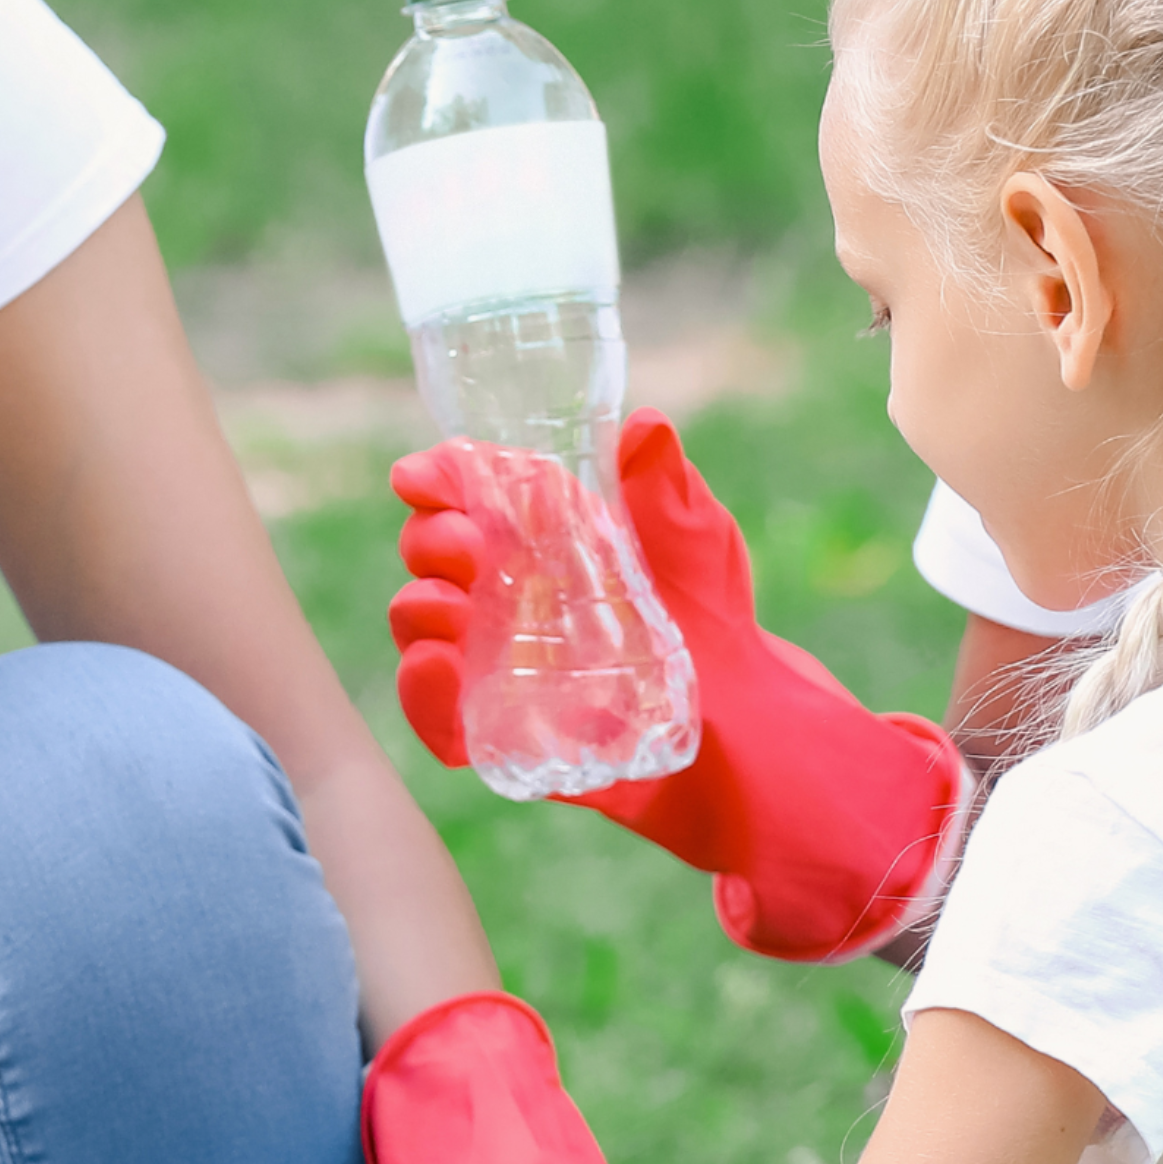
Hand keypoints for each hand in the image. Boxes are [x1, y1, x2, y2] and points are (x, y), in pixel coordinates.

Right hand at [389, 413, 967, 962]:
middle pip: (433, 553)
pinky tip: (434, 669)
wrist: (745, 727)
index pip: (470, 492)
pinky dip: (420, 696)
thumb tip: (644, 430)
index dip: (441, 478)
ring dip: (417, 611)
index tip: (419, 477)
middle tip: (467, 548)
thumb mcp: (696, 542)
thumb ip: (668, 488)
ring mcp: (496, 663)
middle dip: (430, 540)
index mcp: (541, 536)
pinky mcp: (502, 733)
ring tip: (449, 611)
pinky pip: (438, 720)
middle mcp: (506, 594)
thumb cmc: (718, 622)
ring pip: (421, 628)